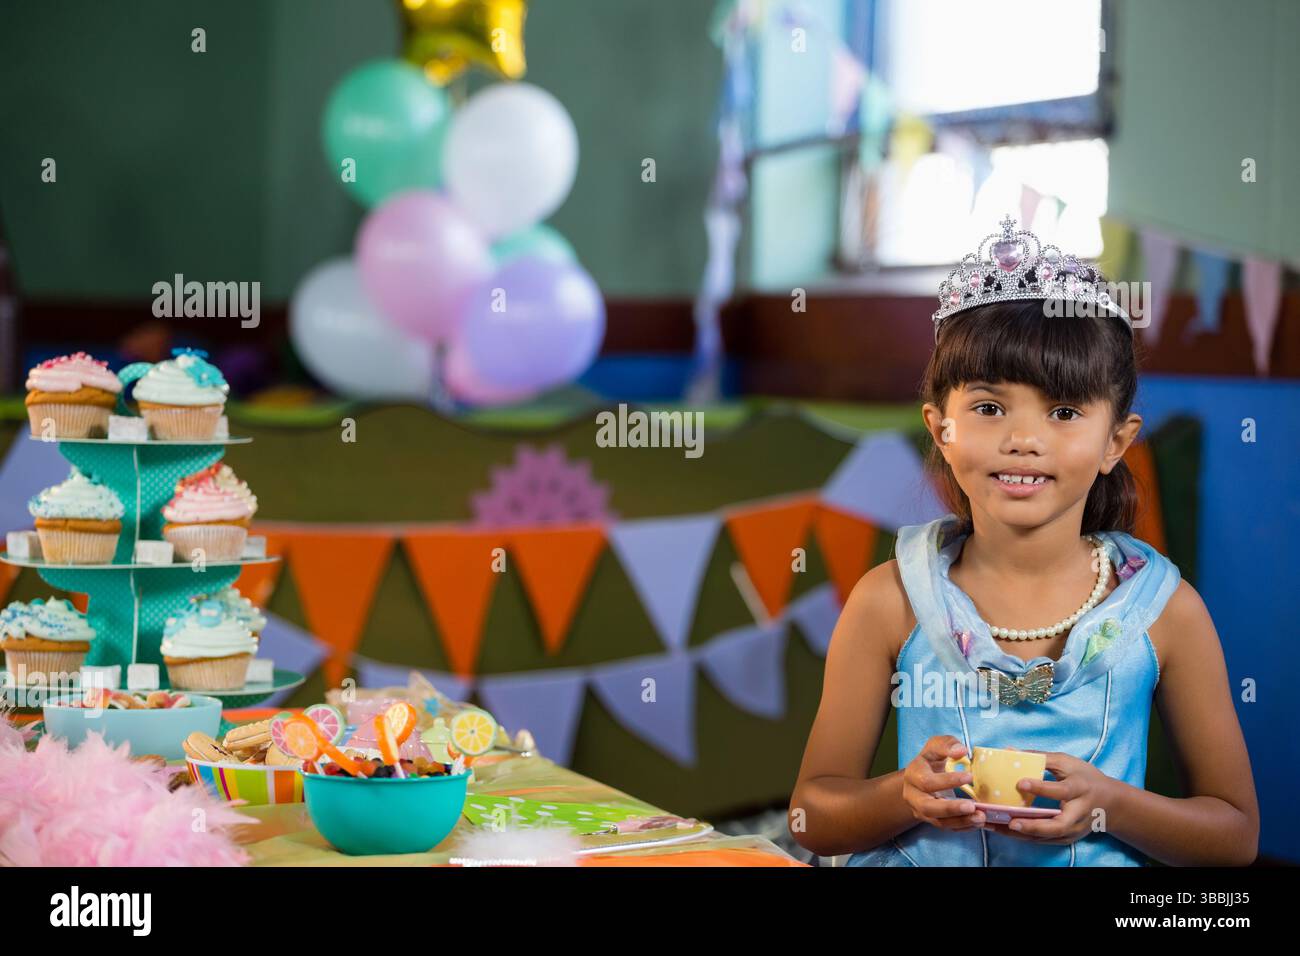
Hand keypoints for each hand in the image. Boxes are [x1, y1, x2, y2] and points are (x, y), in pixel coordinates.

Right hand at [901, 735, 986, 831]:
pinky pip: (947, 827)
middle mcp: (913, 795)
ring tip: (981, 817)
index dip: (948, 780)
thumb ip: (948, 744)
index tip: (970, 776)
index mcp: (913, 774)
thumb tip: (961, 751)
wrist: (922, 776)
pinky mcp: (932, 820)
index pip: (927, 781)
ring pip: (938, 821)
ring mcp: (921, 810)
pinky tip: (978, 822)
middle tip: (972, 806)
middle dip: (951, 808)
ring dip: (960, 821)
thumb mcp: (937, 746)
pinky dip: (963, 826)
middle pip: (928, 807)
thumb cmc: (932, 759)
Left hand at [983, 750, 1117, 844]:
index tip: (1020, 783)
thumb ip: (1040, 757)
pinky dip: (1024, 837)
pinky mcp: (1068, 838)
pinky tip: (1004, 831)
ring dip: (1021, 834)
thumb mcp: (1068, 762)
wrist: (1111, 804)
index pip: (1061, 791)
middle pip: (1058, 825)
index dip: (1041, 788)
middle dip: (1034, 826)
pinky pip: (1044, 840)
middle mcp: (1078, 813)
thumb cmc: (1086, 778)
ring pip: (1048, 837)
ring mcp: (1074, 829)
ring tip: (996, 827)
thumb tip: (1010, 751)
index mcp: (1080, 789)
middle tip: (1011, 822)